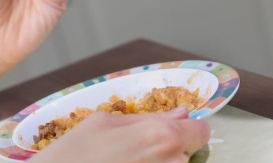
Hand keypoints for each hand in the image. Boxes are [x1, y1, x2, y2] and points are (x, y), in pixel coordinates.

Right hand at [30, 108, 210, 162]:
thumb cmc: (70, 157)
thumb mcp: (103, 123)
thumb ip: (147, 117)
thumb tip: (181, 115)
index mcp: (162, 137)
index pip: (201, 132)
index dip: (188, 131)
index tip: (172, 135)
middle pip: (187, 154)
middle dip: (169, 152)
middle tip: (134, 155)